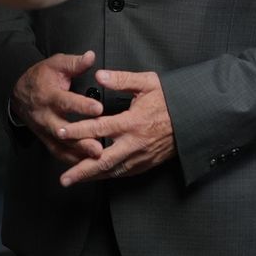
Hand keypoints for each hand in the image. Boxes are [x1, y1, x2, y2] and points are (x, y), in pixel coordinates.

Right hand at [10, 51, 105, 165]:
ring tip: (96, 158)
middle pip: (62, 130)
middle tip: (98, 147)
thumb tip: (91, 56)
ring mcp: (44, 130)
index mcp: (49, 96)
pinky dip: (71, 160)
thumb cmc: (42, 77)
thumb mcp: (56, 64)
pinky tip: (87, 164)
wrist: (19, 92)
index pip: (65, 102)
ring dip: (78, 153)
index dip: (82, 106)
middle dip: (80, 140)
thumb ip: (75, 63)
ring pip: (60, 145)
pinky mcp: (45, 139)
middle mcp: (45, 116)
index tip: (98, 108)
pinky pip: (58, 152)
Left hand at [54, 69, 175, 186]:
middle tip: (63, 178)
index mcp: (133, 122)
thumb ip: (121, 79)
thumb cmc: (171, 98)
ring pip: (113, 171)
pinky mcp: (148, 163)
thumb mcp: (147, 83)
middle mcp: (135, 143)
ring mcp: (142, 156)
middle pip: (103, 161)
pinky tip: (96, 176)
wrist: (196, 118)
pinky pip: (124, 173)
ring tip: (73, 180)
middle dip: (81, 170)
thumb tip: (99, 75)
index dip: (77, 131)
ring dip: (92, 177)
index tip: (59, 132)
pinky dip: (108, 176)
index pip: (99, 128)